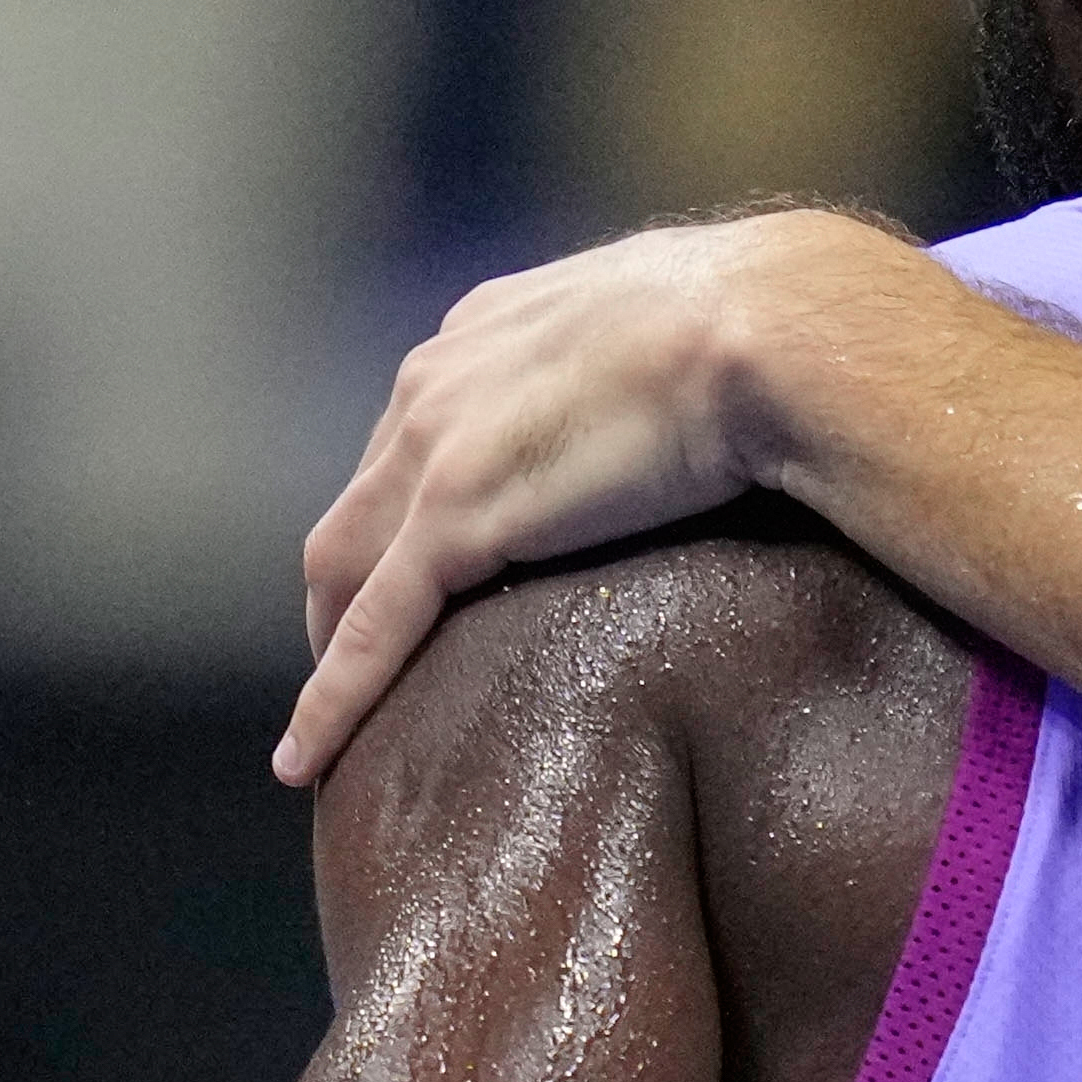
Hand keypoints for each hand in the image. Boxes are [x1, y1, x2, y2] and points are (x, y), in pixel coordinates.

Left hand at [282, 207, 891, 785]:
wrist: (773, 327)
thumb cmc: (765, 323)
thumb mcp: (674, 328)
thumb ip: (641, 364)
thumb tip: (697, 402)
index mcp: (487, 332)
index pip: (416, 435)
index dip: (402, 510)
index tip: (414, 566)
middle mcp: (437, 382)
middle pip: (363, 503)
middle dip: (350, 582)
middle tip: (364, 657)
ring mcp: (436, 451)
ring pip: (346, 570)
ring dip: (330, 646)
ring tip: (334, 721)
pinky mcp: (456, 520)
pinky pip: (375, 630)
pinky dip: (335, 697)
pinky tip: (309, 758)